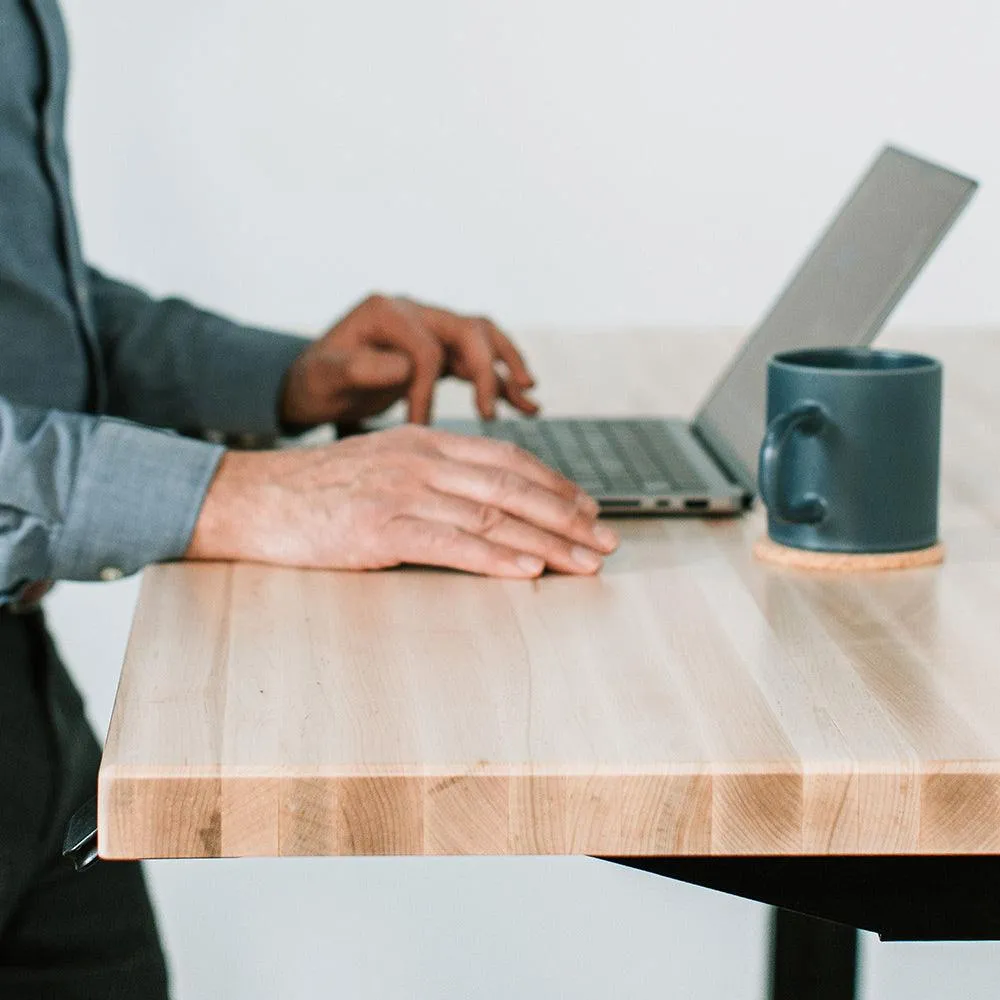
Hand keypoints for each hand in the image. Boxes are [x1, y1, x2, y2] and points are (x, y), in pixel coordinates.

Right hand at [187, 426, 618, 576]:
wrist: (250, 498)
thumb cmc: (316, 492)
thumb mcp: (382, 467)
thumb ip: (431, 478)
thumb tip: (482, 505)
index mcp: (425, 443)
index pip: (508, 461)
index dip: (556, 485)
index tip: (589, 509)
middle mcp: (420, 460)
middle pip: (512, 489)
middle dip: (568, 517)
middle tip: (606, 541)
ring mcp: (400, 492)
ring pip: (491, 516)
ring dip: (547, 542)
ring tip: (585, 563)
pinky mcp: (378, 528)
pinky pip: (449, 545)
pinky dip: (495, 559)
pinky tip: (528, 572)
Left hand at [279, 294, 538, 427]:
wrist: (315, 383)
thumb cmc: (317, 381)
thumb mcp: (325, 376)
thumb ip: (359, 369)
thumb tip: (404, 368)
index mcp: (387, 312)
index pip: (424, 348)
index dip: (426, 390)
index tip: (418, 429)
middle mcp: (415, 312)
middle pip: (467, 330)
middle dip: (485, 371)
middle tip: (489, 413)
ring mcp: (432, 329)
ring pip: (483, 338)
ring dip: (507, 366)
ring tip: (528, 396)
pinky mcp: (442, 350)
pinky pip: (480, 360)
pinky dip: (502, 380)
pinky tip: (525, 403)